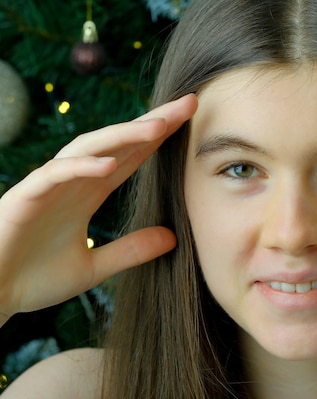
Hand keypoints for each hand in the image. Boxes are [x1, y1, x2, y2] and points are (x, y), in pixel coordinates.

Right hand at [0, 94, 197, 321]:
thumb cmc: (31, 278)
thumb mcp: (94, 268)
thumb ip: (130, 250)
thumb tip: (173, 238)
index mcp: (89, 192)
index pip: (132, 157)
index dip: (160, 138)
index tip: (192, 121)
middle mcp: (72, 181)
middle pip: (118, 143)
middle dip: (153, 122)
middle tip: (190, 103)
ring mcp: (48, 186)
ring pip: (88, 149)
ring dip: (123, 136)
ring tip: (158, 126)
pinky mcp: (24, 197)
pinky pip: (54, 175)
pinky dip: (80, 167)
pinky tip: (108, 165)